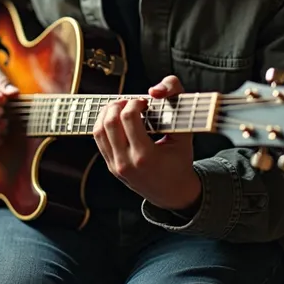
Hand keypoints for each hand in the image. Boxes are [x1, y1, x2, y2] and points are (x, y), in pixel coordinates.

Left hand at [93, 75, 201, 209]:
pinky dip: (104, 124)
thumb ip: (176, 103)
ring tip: (122, 108)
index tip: (145, 102)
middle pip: (110, 122)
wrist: (173, 193)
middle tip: (132, 102)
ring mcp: (115, 166)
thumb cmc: (180, 161)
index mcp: (145, 156)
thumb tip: (154, 90)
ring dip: (108, 112)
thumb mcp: (185, 133)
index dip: (135, 102)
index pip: (128, 117)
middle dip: (119, 104)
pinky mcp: (110, 166)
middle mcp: (126, 163)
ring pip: (98, 130)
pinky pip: (98, 139)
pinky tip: (117, 119)